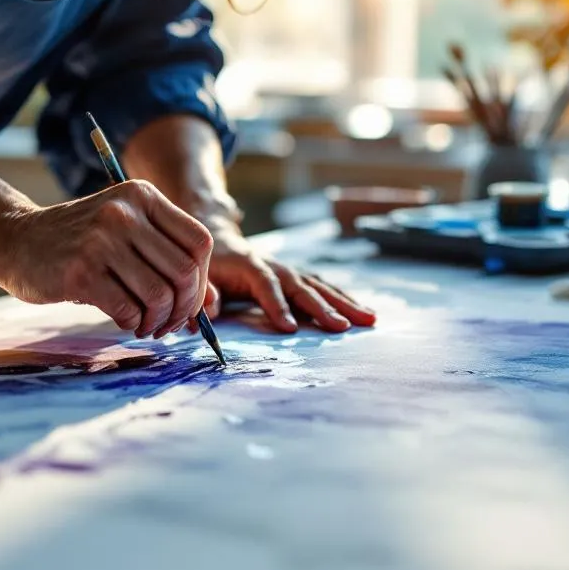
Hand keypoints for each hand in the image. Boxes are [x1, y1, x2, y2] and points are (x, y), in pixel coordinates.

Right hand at [0, 180, 215, 338]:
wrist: (14, 239)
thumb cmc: (79, 242)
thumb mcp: (125, 233)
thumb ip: (166, 259)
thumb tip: (211, 305)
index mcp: (142, 196)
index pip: (199, 242)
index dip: (202, 279)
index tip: (187, 299)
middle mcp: (124, 212)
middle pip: (184, 272)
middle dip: (183, 308)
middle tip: (168, 322)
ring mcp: (101, 241)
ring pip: (159, 295)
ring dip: (157, 321)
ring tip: (145, 324)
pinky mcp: (80, 272)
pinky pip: (128, 309)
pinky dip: (132, 323)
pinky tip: (123, 320)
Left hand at [200, 216, 375, 332]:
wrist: (220, 241)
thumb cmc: (209, 267)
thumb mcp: (199, 278)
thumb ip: (203, 296)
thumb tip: (209, 313)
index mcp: (248, 265)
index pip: (266, 285)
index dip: (277, 306)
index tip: (290, 328)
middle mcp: (275, 265)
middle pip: (302, 286)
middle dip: (323, 307)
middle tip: (342, 328)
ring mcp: (289, 270)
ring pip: (320, 285)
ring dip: (344, 302)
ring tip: (368, 320)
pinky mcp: (297, 277)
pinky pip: (323, 287)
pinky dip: (343, 300)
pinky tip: (361, 313)